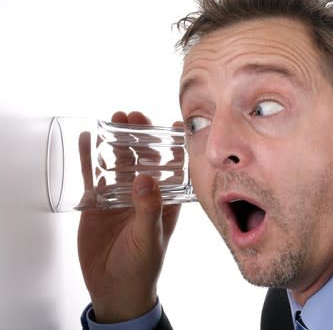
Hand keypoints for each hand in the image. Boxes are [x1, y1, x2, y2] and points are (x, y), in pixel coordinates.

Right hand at [77, 111, 180, 322]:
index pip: (174, 167)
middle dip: (141, 135)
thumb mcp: (150, 236)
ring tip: (114, 119)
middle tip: (135, 115)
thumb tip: (145, 178)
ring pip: (119, 161)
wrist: (114, 287)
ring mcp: (120, 196)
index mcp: (166, 199)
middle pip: (143, 157)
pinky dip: (90, 158)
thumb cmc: (142, 265)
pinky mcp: (97, 202)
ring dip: (117, 141)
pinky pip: (94, 176)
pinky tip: (86, 139)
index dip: (175, 145)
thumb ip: (148, 209)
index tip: (175, 123)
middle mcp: (144, 193)